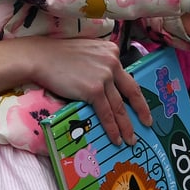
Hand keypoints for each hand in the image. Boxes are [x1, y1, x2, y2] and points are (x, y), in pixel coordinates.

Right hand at [0, 37, 152, 146]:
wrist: (42, 56)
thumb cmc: (60, 55)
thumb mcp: (89, 52)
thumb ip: (101, 63)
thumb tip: (108, 82)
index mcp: (113, 51)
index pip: (126, 77)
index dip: (134, 94)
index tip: (140, 104)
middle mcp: (113, 62)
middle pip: (131, 91)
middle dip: (141, 110)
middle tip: (148, 123)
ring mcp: (105, 76)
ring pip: (119, 106)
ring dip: (127, 125)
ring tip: (131, 139)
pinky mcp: (94, 89)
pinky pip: (107, 113)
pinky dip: (112, 128)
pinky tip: (116, 138)